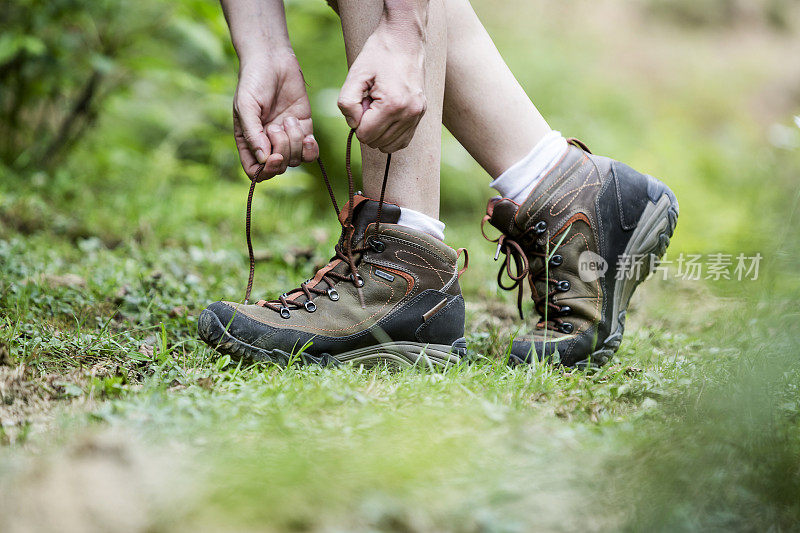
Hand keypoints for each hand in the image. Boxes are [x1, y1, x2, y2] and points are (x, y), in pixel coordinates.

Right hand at [233, 52, 318, 180]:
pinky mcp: (304, 129)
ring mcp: (287, 138)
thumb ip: (253, 133)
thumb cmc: (253, 81)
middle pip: (279, 168)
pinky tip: (307, 134)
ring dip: (295, 143)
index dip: (266, 171)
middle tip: (276, 126)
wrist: (272, 59)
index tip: (274, 156)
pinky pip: (310, 152)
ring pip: (296, 160)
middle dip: (282, 150)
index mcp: (249, 142)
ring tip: (288, 119)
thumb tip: (263, 159)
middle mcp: (268, 144)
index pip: (255, 171)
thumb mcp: (246, 106)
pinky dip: (310, 148)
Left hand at [337, 24, 425, 152]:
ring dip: (379, 130)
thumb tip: (353, 124)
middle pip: (377, 142)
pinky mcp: (421, 114)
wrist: (404, 40)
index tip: (361, 101)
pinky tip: (386, 116)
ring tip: (379, 106)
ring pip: (389, 145)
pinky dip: (390, 135)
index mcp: (393, 104)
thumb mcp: (355, 74)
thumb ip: (346, 102)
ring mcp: (418, 115)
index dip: (356, 121)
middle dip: (367, 126)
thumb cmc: (378, 55)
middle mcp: (410, 113)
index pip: (365, 135)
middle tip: (370, 101)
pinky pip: (403, 141)